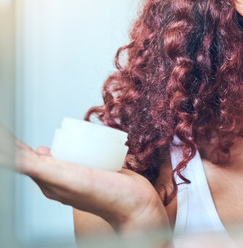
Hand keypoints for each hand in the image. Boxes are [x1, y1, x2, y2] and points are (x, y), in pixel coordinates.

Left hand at [2, 125, 166, 232]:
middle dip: (33, 142)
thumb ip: (41, 168)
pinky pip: (86, 153)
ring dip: (60, 140)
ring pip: (65, 152)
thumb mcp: (68, 179)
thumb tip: (13, 156)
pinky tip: (91, 137)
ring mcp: (80, 175)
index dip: (15, 146)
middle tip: (27, 129)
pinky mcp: (98, 170)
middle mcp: (62, 179)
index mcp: (49, 182)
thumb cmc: (105, 197)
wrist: (137, 205)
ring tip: (61, 129)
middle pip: (42, 155)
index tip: (7, 133)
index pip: (24, 159)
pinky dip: (83, 143)